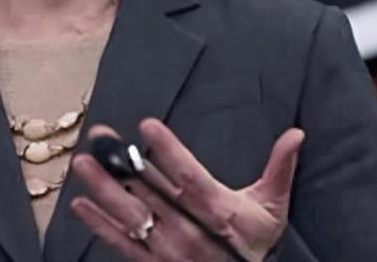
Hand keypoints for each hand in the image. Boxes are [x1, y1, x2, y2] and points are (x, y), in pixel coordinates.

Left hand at [69, 119, 304, 261]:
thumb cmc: (255, 245)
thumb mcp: (272, 208)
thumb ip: (280, 168)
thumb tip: (296, 134)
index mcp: (219, 212)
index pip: (189, 177)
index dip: (168, 151)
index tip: (147, 126)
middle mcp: (190, 232)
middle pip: (151, 193)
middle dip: (122, 164)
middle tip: (100, 137)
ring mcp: (169, 251)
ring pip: (132, 216)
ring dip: (104, 190)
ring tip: (83, 164)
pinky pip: (123, 244)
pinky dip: (99, 225)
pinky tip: (80, 205)